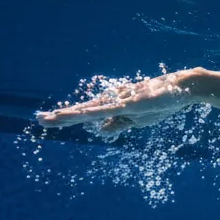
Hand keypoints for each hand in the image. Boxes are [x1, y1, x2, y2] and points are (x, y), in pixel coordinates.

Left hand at [36, 72, 194, 133]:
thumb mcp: (136, 120)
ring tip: (49, 118)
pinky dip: (89, 114)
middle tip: (39, 119)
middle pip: (81, 110)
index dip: (67, 116)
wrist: (181, 88)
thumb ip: (117, 124)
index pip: (85, 113)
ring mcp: (119, 102)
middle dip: (60, 116)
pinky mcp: (128, 104)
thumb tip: (99, 131)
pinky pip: (105, 111)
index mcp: (113, 107)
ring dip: (69, 115)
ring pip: (88, 110)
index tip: (48, 119)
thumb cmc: (160, 102)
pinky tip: (77, 116)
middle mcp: (112, 102)